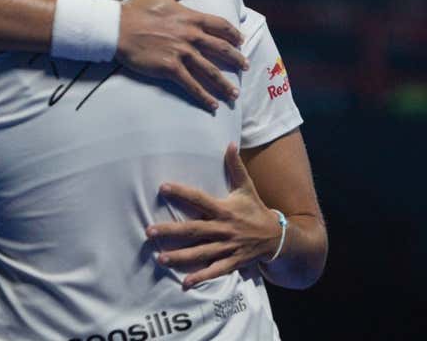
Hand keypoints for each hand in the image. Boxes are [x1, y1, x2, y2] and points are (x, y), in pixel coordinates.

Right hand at [117, 0, 248, 109]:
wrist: (118, 28)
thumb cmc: (138, 8)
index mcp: (190, 18)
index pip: (220, 26)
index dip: (233, 34)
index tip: (241, 41)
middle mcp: (190, 36)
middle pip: (221, 49)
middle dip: (236, 60)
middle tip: (246, 67)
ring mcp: (181, 53)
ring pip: (210, 70)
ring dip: (224, 84)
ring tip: (234, 94)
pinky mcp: (170, 68)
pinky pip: (192, 84)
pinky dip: (204, 96)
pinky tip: (212, 105)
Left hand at [146, 143, 281, 288]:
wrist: (277, 237)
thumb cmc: (256, 210)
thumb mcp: (247, 188)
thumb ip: (236, 167)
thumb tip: (230, 143)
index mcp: (224, 209)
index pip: (199, 199)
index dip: (181, 193)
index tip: (163, 187)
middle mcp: (223, 229)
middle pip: (193, 230)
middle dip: (171, 232)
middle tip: (149, 231)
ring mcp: (227, 247)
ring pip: (200, 253)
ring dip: (179, 257)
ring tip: (159, 258)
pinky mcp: (231, 261)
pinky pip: (214, 270)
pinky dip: (200, 277)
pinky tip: (184, 283)